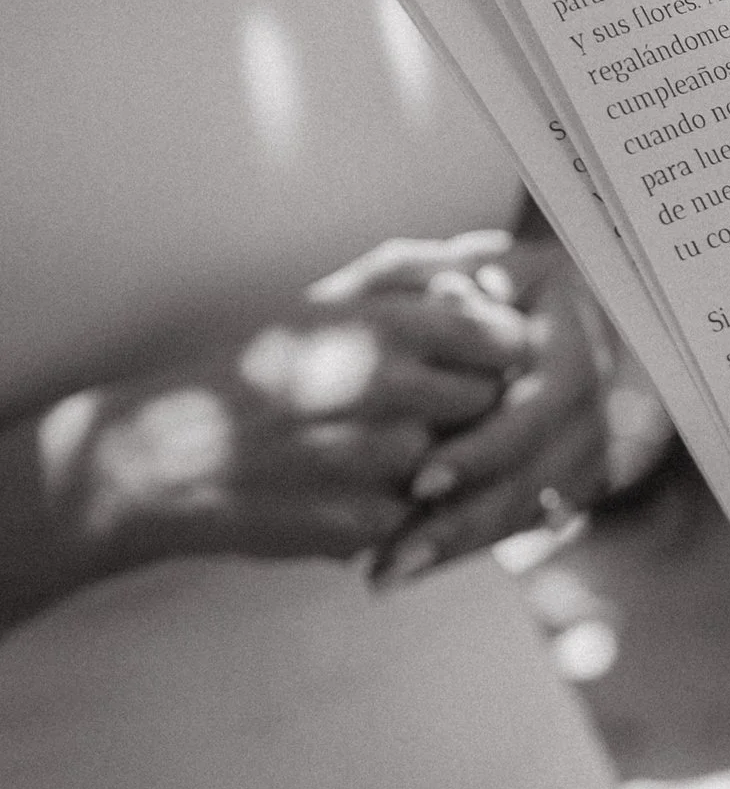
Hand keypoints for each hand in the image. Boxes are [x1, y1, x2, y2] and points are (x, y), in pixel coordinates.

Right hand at [37, 232, 532, 581]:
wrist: (169, 459)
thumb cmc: (257, 375)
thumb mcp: (323, 304)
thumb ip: (409, 277)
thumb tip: (481, 265)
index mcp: (382, 325)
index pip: (501, 339)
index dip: (492, 356)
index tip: (465, 364)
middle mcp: (386, 385)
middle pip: (489, 402)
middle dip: (461, 410)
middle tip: (407, 412)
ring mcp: (377, 458)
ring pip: (459, 461)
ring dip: (428, 461)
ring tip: (362, 451)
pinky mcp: (365, 523)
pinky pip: (419, 515)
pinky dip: (394, 508)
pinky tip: (343, 492)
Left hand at [369, 241, 618, 585]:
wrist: (540, 307)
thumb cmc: (494, 279)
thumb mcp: (487, 265)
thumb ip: (474, 278)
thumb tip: (460, 293)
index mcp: (576, 348)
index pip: (541, 410)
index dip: (486, 448)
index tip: (421, 481)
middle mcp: (595, 404)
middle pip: (538, 477)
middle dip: (467, 519)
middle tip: (397, 554)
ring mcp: (591, 447)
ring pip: (533, 510)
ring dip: (461, 545)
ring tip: (387, 574)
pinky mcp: (573, 480)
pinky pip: (524, 522)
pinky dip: (468, 544)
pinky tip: (412, 565)